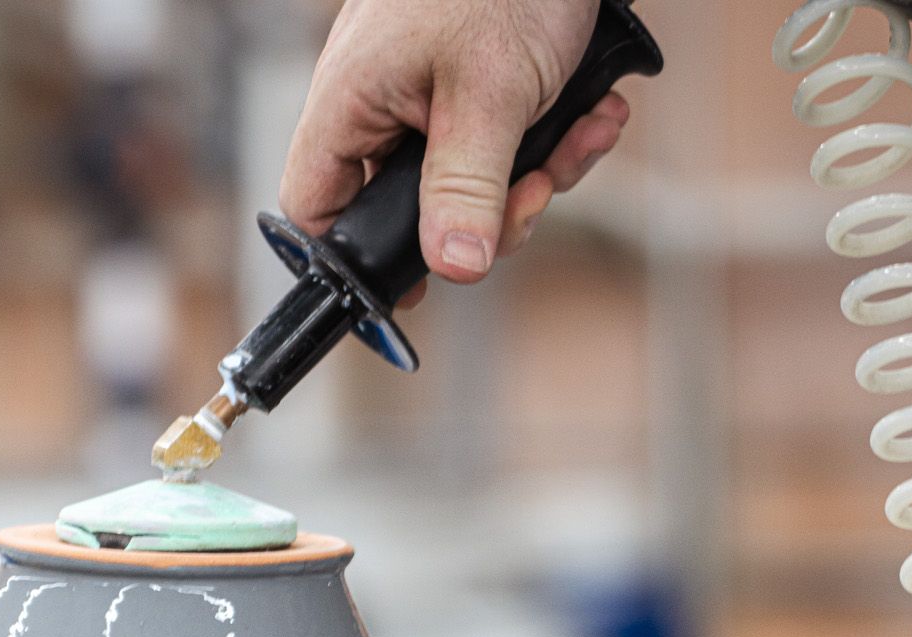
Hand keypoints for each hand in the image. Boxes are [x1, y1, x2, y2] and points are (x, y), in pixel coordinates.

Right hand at [280, 0, 629, 286]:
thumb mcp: (490, 97)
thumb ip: (466, 192)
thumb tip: (453, 269)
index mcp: (351, 102)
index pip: (317, 210)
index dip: (358, 258)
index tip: (416, 283)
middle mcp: (380, 100)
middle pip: (410, 209)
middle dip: (484, 216)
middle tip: (529, 200)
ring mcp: (429, 88)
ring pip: (470, 180)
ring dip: (535, 176)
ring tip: (580, 134)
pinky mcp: (480, 77)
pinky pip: (506, 140)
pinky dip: (554, 136)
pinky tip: (594, 112)